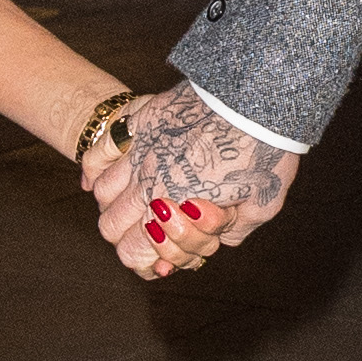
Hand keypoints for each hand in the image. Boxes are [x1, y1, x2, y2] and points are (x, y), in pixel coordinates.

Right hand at [87, 83, 297, 279]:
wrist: (261, 99)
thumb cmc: (267, 153)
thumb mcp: (260, 207)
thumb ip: (232, 231)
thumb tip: (217, 241)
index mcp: (175, 209)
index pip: (133, 252)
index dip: (145, 261)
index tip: (162, 258)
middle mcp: (150, 181)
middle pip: (111, 225)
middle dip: (128, 236)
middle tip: (152, 232)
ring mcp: (142, 149)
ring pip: (103, 191)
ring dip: (114, 204)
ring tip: (135, 204)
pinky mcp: (144, 120)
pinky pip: (102, 148)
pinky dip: (94, 168)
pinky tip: (98, 180)